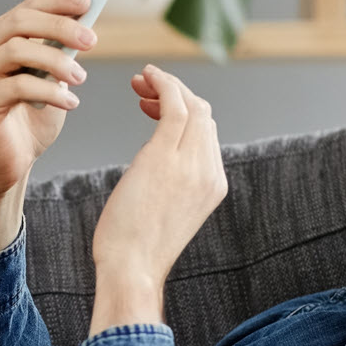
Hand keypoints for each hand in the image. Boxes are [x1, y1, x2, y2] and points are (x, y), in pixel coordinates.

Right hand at [0, 0, 94, 252]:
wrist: (8, 163)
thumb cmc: (30, 118)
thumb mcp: (52, 72)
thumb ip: (60, 39)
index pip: (26, 7)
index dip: (57, 2)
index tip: (88, 4)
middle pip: (20, 21)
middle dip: (60, 26)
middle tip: (91, 40)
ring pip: (17, 49)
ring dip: (56, 60)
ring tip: (81, 79)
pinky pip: (17, 86)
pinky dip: (49, 91)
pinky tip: (69, 102)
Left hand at [87, 65, 228, 332]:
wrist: (131, 269)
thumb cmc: (136, 248)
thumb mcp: (165, 212)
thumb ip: (171, 185)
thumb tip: (156, 170)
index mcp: (213, 185)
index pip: (207, 133)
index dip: (184, 111)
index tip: (153, 106)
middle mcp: (210, 171)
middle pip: (204, 114)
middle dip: (176, 93)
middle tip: (143, 87)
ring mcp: (192, 163)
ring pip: (192, 105)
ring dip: (167, 85)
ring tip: (140, 82)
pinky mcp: (166, 156)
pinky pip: (175, 105)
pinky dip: (163, 83)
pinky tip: (146, 76)